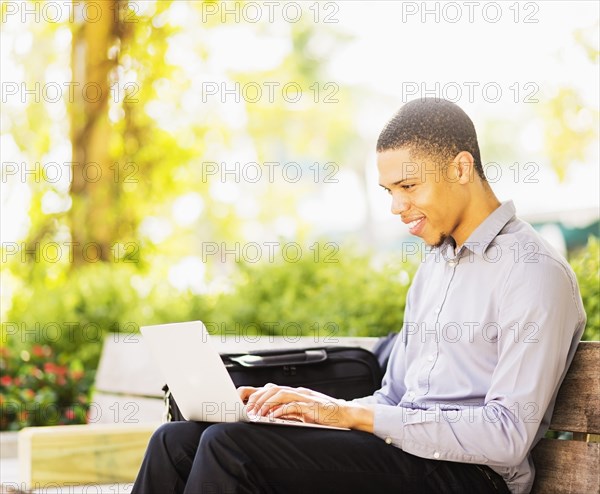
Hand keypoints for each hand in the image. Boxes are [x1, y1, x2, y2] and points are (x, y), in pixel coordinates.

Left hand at [237, 383, 373, 430]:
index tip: (239, 400)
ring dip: (266, 403)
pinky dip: (282, 410)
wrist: (345, 414)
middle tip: (247, 412)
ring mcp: (304, 397)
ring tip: (257, 414)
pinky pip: (294, 405)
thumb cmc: (323, 415)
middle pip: (271, 388)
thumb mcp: (300, 413)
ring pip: (280, 394)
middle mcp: (297, 391)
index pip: (268, 388)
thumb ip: (286, 412)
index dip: (253, 392)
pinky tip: (273, 416)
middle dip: (256, 399)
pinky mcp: (312, 406)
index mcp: (292, 393)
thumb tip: (267, 416)